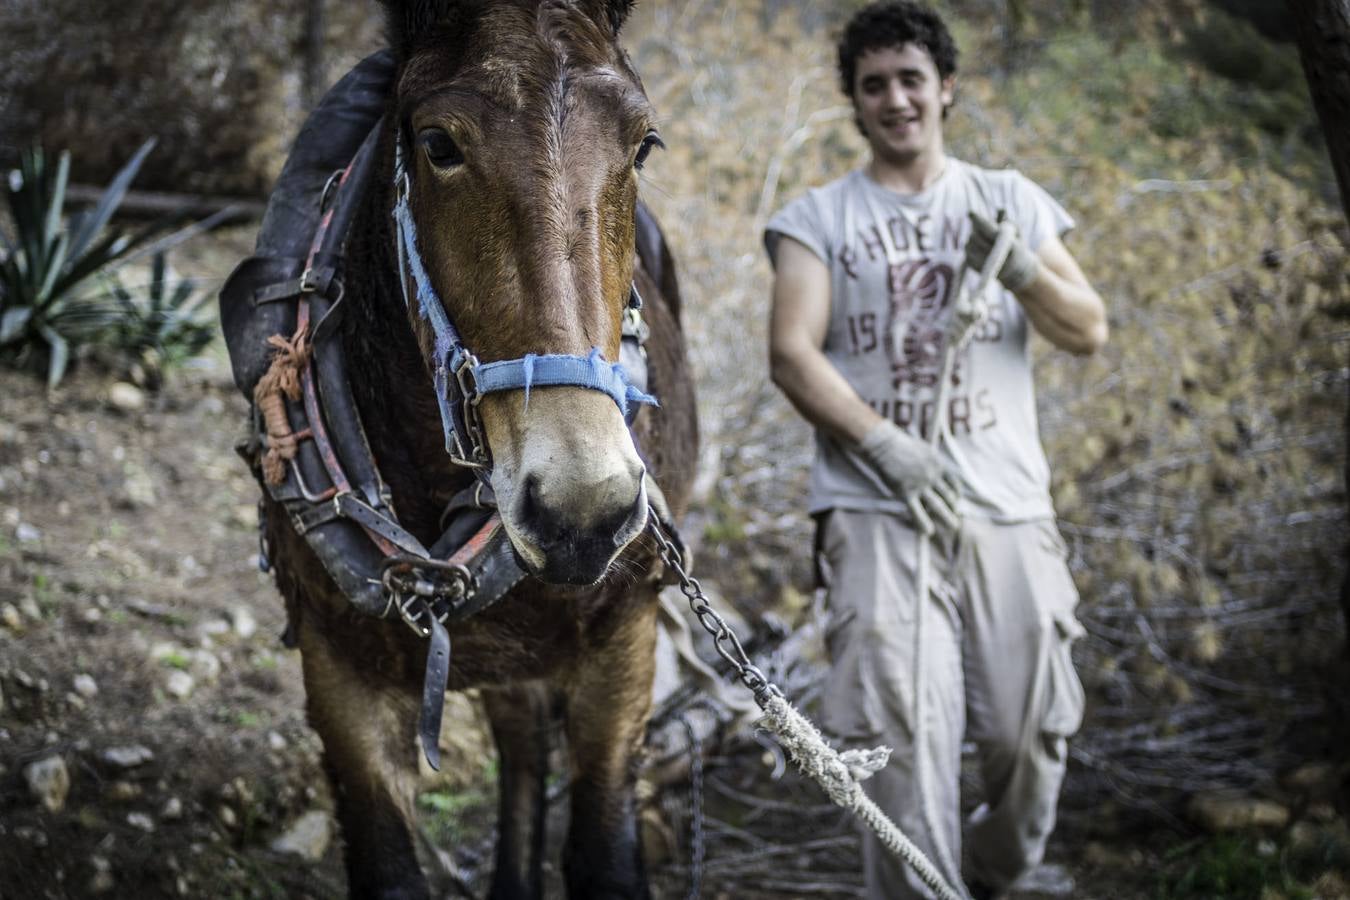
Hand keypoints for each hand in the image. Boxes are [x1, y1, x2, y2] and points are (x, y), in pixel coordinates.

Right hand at [856, 419, 961, 534]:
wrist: (886, 445)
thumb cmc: (902, 446)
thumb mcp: (925, 451)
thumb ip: (932, 464)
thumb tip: (936, 475)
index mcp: (939, 465)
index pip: (954, 483)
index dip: (956, 495)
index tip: (956, 503)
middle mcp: (933, 476)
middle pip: (948, 496)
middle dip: (954, 509)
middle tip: (957, 519)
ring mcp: (921, 485)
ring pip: (937, 505)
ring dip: (947, 517)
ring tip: (953, 527)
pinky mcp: (907, 492)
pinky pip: (917, 511)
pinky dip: (923, 522)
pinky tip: (928, 531)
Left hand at [966, 210, 1040, 293]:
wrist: (1014, 272)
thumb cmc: (1016, 246)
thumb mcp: (1016, 232)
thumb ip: (1007, 221)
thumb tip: (1001, 209)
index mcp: (1009, 246)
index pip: (990, 231)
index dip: (979, 221)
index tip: (970, 212)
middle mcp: (997, 258)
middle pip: (976, 237)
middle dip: (976, 228)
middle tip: (978, 223)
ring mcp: (985, 265)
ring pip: (969, 244)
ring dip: (973, 236)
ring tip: (981, 236)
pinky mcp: (976, 269)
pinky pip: (967, 253)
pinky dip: (971, 246)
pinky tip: (978, 246)